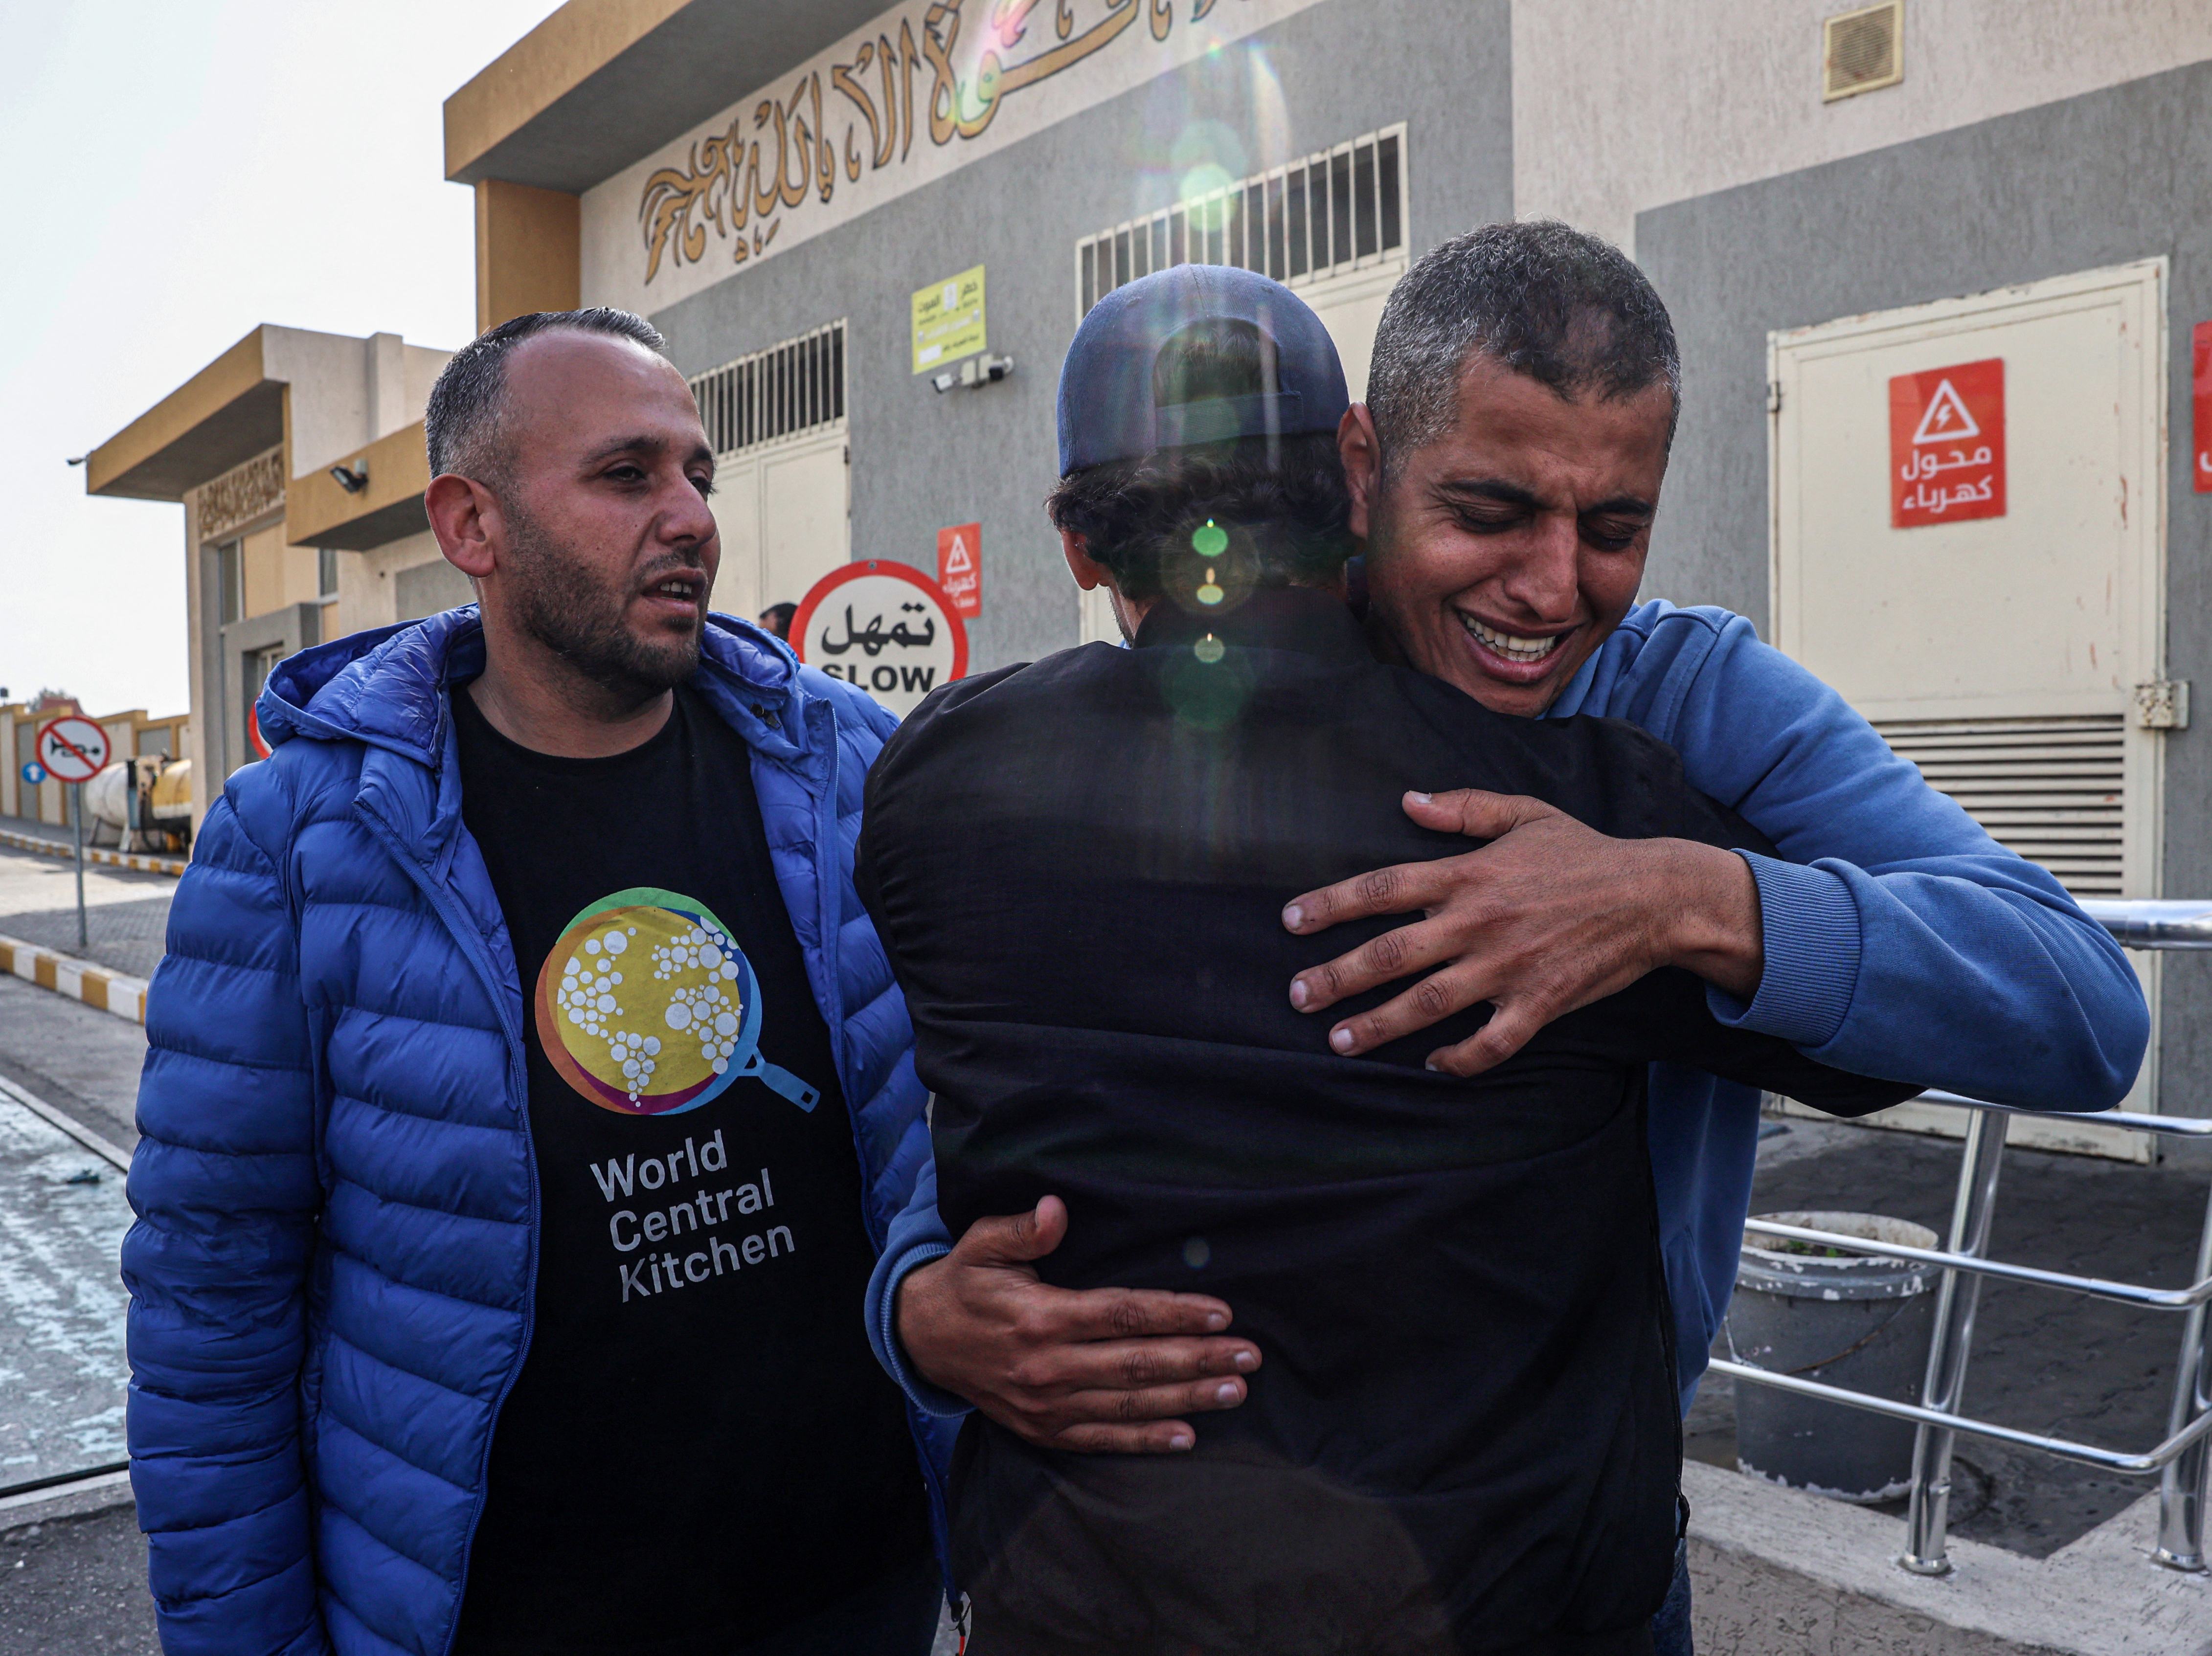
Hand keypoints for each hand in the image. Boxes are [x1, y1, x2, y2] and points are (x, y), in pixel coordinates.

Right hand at [895, 1196, 1261, 1452]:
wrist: (921, 1340)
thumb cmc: (964, 1283)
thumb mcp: (980, 1244)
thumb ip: (1021, 1230)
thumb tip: (1056, 1209)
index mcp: (1041, 1318)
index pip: (1122, 1315)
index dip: (1174, 1314)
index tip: (1222, 1314)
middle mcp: (1048, 1367)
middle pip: (1137, 1364)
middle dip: (1198, 1360)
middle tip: (1250, 1357)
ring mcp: (1047, 1405)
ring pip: (1129, 1404)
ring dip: (1187, 1399)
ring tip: (1235, 1391)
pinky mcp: (1044, 1430)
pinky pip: (1102, 1438)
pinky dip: (1145, 1440)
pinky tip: (1187, 1436)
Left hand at [1282, 789, 1762, 1075]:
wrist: (1654, 897)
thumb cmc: (1584, 853)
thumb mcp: (1524, 813)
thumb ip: (1462, 808)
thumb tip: (1407, 801)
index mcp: (1469, 875)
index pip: (1383, 889)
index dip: (1331, 904)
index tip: (1291, 921)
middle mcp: (1479, 923)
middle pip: (1390, 955)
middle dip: (1336, 977)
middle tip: (1297, 995)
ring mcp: (1507, 968)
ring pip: (1427, 1004)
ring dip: (1377, 1026)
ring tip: (1338, 1040)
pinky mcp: (1538, 1004)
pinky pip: (1489, 1043)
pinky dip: (1458, 1059)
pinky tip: (1433, 1063)